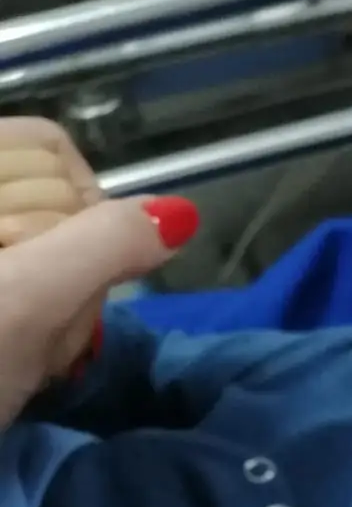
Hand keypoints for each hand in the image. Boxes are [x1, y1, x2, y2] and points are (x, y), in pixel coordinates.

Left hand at [0, 119, 195, 422]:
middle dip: (66, 267)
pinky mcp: (12, 290)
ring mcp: (0, 247)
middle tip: (38, 331)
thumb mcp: (24, 305)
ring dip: (52, 305)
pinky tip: (17, 355)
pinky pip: (32, 286)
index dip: (86, 214)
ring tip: (22, 350)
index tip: (70, 286)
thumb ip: (103, 247)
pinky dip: (36, 325)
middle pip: (47, 192)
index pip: (53, 151)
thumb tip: (178, 215)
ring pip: (40, 243)